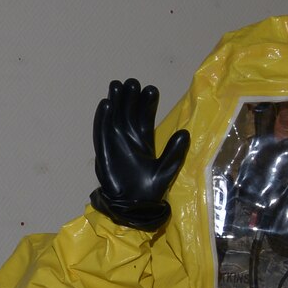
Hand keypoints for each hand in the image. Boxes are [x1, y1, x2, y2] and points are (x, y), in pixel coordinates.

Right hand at [89, 78, 188, 231]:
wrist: (132, 206)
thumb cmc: (149, 189)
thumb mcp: (166, 170)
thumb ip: (174, 152)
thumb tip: (185, 132)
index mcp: (144, 143)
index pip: (145, 118)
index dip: (147, 104)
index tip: (151, 89)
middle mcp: (128, 140)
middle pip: (128, 114)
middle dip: (130, 98)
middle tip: (133, 81)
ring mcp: (115, 144)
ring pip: (114, 118)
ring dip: (116, 102)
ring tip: (117, 84)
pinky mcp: (104, 150)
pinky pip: (102, 131)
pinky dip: (103, 118)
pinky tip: (105, 103)